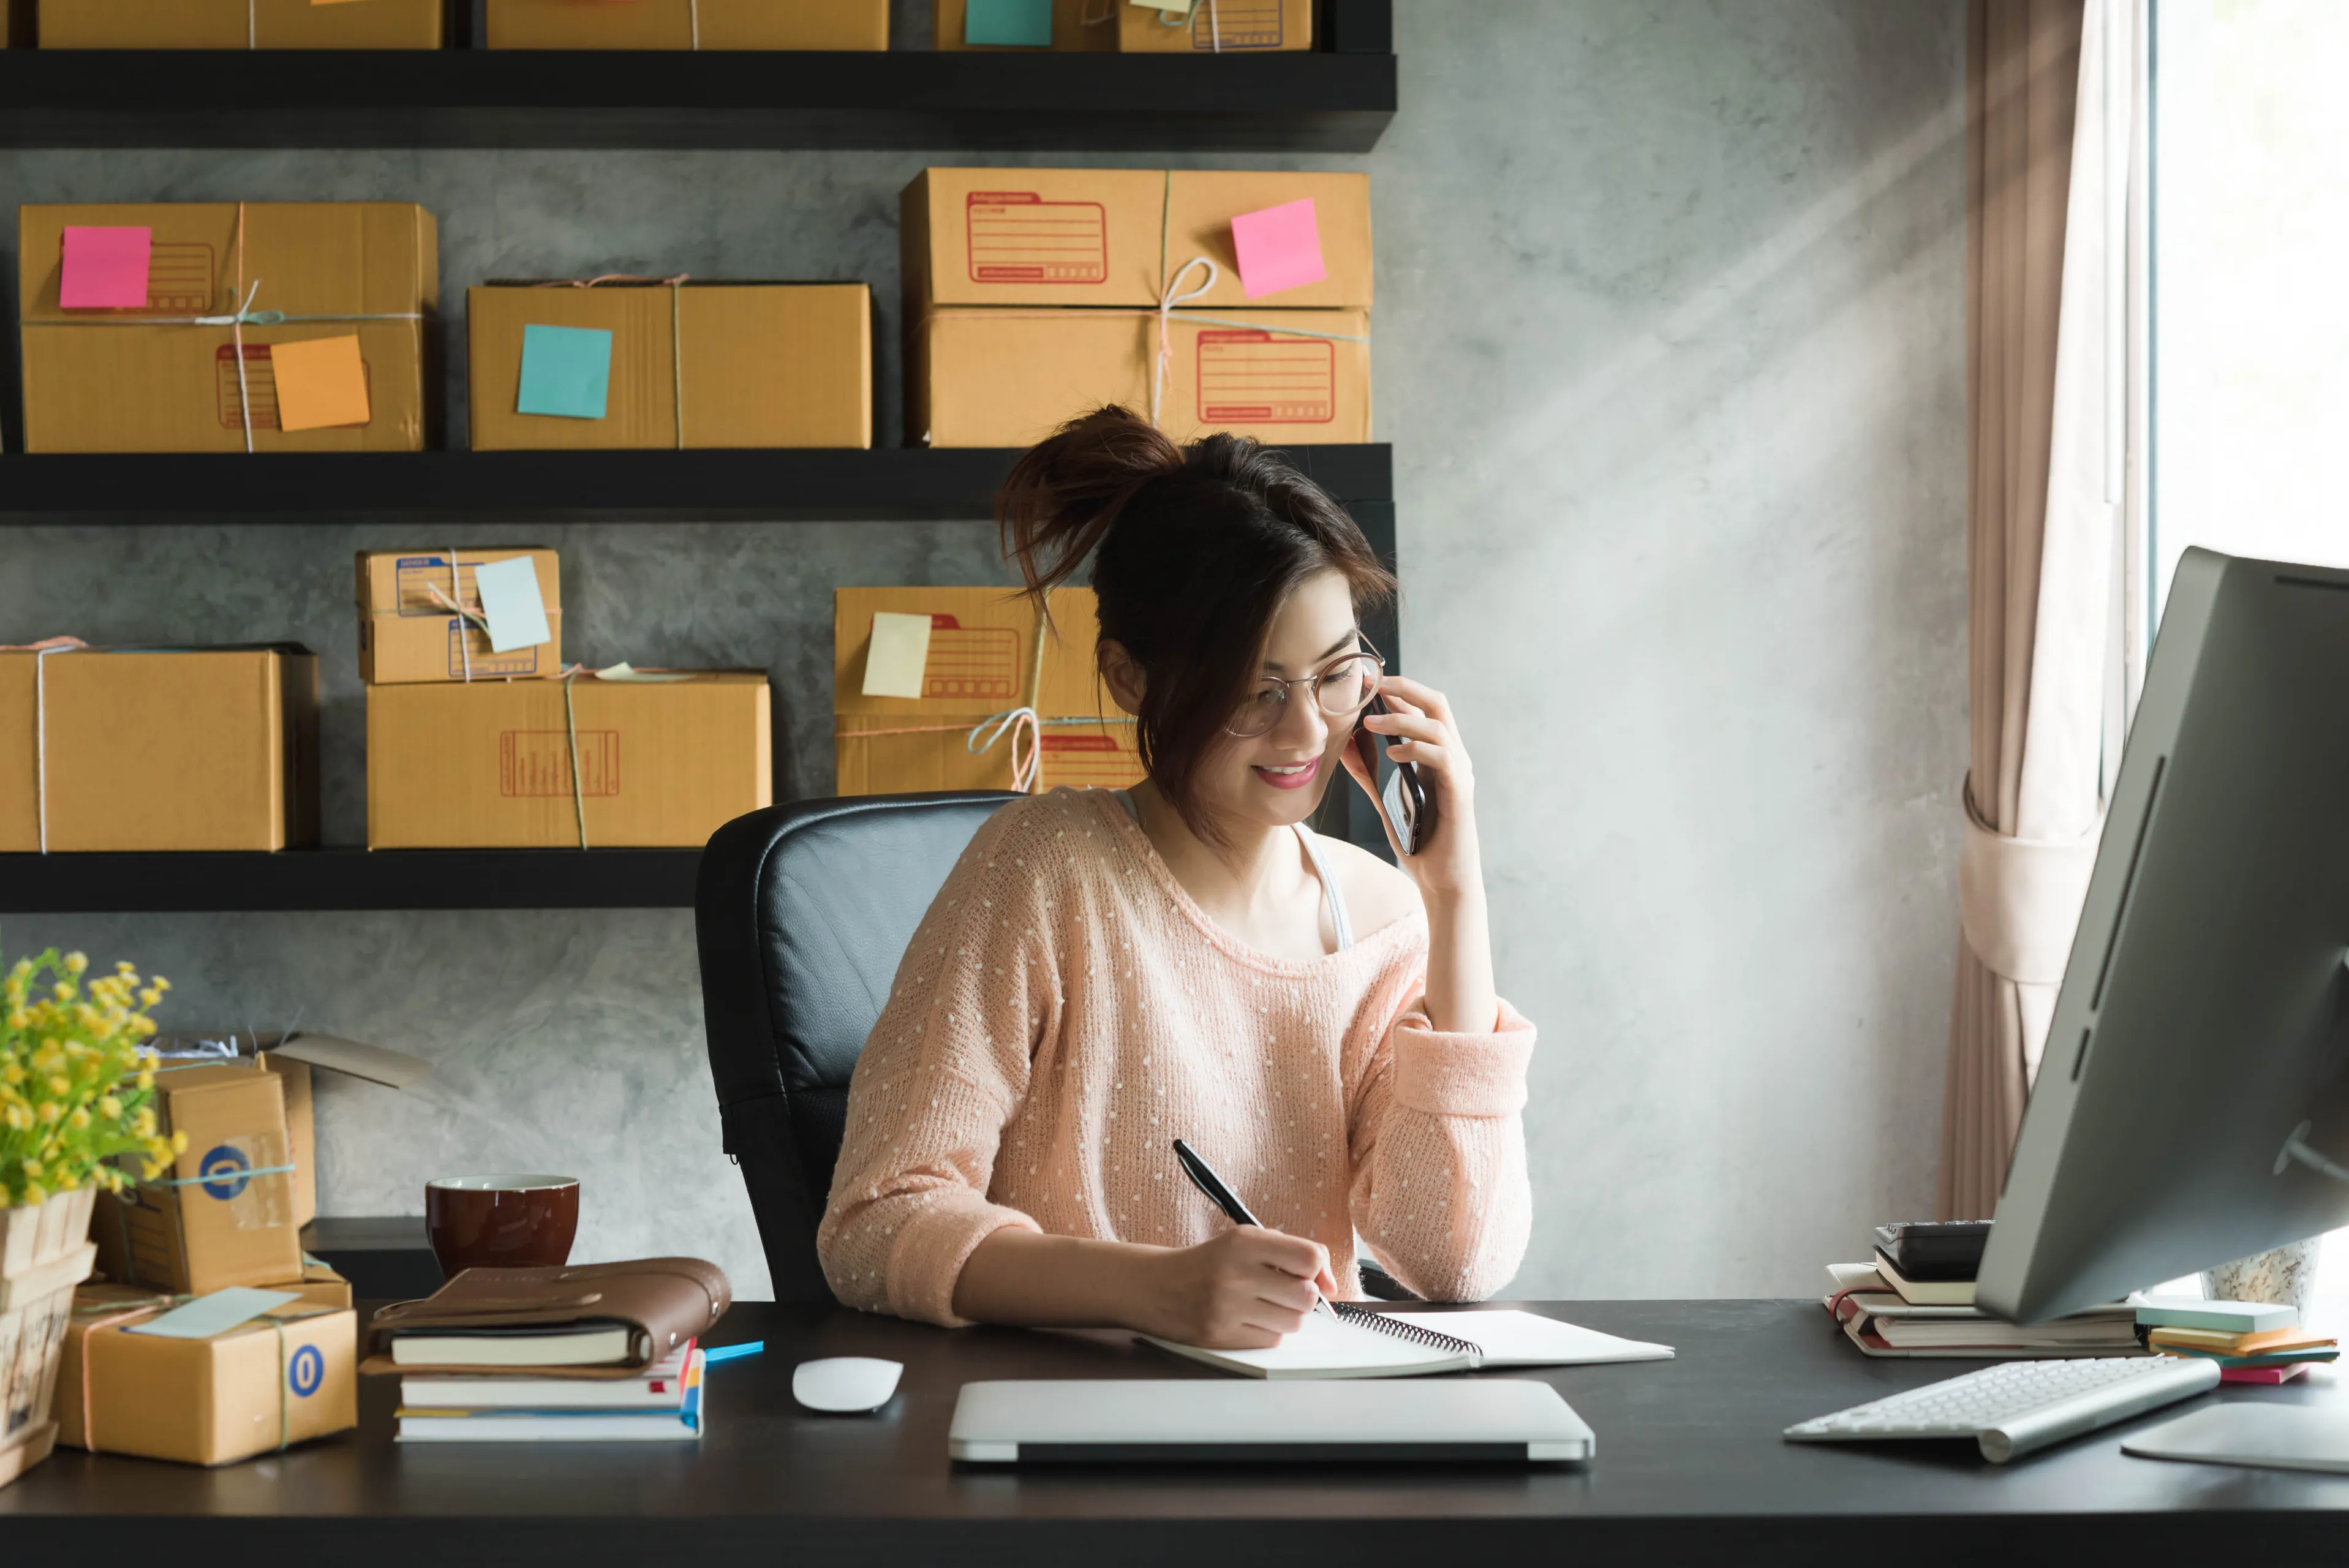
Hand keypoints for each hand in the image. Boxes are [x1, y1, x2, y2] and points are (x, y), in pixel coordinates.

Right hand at [1134, 1227, 1339, 1348]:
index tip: (1309, 1274)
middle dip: (1303, 1296)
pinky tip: (1248, 1319)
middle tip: (1283, 1291)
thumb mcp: (1246, 1241)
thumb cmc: (1210, 1263)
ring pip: (1293, 1323)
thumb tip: (1331, 1286)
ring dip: (1287, 1316)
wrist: (1155, 1286)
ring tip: (1264, 1305)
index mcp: (1244, 1242)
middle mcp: (1235, 1274)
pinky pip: (1272, 1341)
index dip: (1317, 1269)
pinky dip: (1268, 1332)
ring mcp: (1226, 1309)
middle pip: (1306, 1297)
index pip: (1309, 1257)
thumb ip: (1293, 1252)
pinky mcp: (1221, 1337)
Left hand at [1341, 674, 1480, 897]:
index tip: (1366, 683)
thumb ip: (1369, 774)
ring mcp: (1460, 774)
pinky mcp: (1460, 793)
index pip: (1424, 708)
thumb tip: (1345, 745)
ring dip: (1402, 718)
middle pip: (1438, 704)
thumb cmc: (1420, 842)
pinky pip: (1443, 757)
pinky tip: (1391, 753)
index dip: (1398, 690)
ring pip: (1438, 726)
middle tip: (1372, 685)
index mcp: (1439, 756)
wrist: (1443, 881)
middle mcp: (1454, 758)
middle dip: (1405, 688)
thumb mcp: (1387, 801)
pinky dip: (1416, 748)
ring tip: (1369, 723)